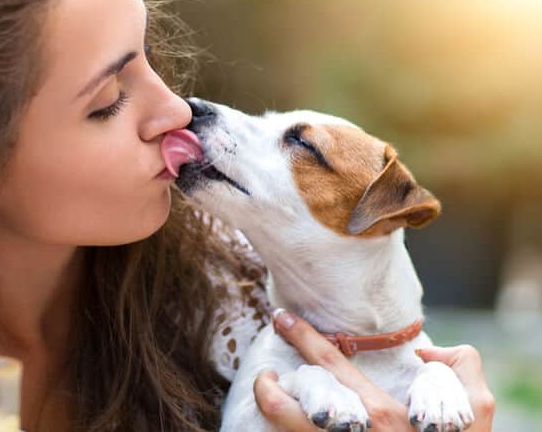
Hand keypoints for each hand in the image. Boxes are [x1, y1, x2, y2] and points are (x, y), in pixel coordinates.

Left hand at [252, 311, 493, 430]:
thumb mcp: (474, 413)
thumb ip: (461, 368)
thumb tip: (427, 351)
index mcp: (381, 413)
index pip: (328, 364)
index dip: (301, 336)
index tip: (282, 318)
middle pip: (286, 409)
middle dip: (265, 386)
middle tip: (263, 373)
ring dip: (271, 411)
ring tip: (272, 395)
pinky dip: (287, 431)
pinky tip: (289, 422)